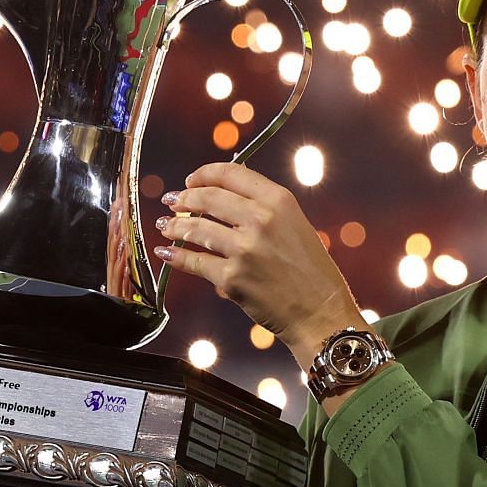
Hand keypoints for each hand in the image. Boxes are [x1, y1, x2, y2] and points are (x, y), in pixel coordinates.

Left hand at [153, 161, 360, 352]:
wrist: (320, 311)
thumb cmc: (312, 271)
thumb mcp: (296, 225)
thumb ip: (265, 208)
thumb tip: (225, 195)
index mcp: (279, 201)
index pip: (231, 174)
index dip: (204, 174)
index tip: (191, 180)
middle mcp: (260, 220)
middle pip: (207, 198)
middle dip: (184, 198)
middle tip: (173, 202)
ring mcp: (243, 250)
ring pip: (195, 229)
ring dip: (175, 226)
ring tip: (166, 226)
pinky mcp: (231, 279)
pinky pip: (194, 262)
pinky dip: (176, 257)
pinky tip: (166, 252)